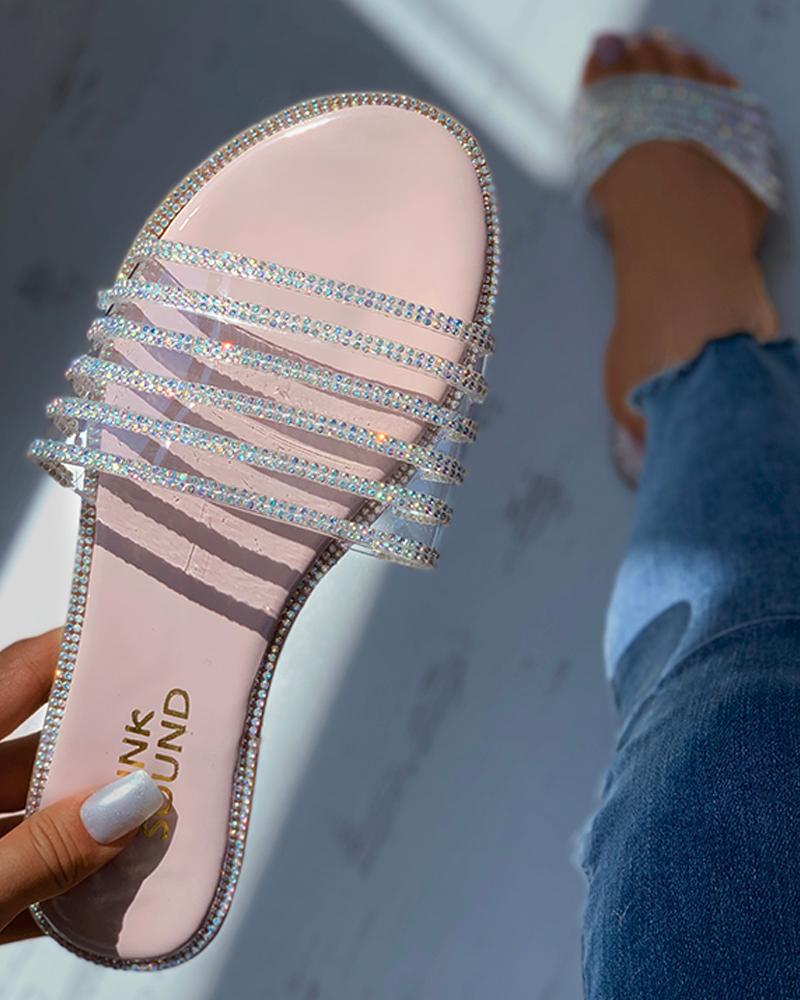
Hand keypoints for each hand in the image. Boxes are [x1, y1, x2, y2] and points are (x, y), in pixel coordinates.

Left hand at [0, 630, 162, 943]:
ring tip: (153, 839)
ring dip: (87, 835)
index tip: (142, 642)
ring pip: (30, 821)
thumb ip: (43, 850)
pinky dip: (55, 887)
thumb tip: (130, 803)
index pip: (17, 675)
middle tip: (171, 753)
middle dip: (104, 760)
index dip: (77, 652)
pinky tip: (104, 902)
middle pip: (35, 756)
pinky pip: (14, 877)